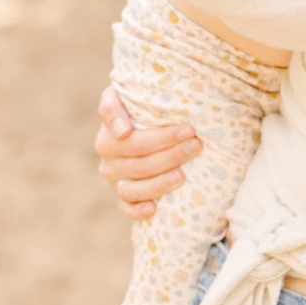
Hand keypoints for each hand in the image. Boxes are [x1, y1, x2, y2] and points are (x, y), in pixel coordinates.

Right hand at [94, 86, 202, 220]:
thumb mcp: (127, 94)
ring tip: (184, 176)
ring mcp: (115, 179)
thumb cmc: (138, 105)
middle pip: (140, 163)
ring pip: (134, 187)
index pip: (133, 140)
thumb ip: (117, 104)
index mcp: (108, 134)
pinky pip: (127, 208)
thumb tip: (122, 131)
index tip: (186, 130)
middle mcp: (108, 158)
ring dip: (160, 183)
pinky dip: (138, 210)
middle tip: (197, 144)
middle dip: (172, 154)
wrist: (139, 121)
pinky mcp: (123, 196)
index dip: (160, 138)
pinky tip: (154, 208)